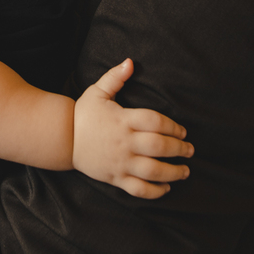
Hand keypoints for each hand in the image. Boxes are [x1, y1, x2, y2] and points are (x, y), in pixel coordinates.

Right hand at [72, 58, 192, 198]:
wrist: (63, 138)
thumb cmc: (83, 114)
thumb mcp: (97, 92)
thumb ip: (115, 77)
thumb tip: (130, 62)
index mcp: (122, 120)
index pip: (155, 122)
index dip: (173, 126)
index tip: (182, 131)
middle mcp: (124, 142)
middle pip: (158, 146)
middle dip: (179, 149)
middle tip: (190, 150)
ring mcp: (120, 162)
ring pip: (152, 171)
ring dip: (173, 172)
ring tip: (185, 171)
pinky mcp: (115, 177)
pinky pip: (138, 189)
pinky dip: (155, 192)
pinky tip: (166, 188)